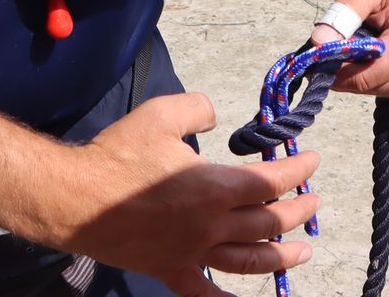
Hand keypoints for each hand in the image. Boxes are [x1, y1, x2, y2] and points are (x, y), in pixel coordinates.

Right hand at [58, 92, 321, 294]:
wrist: (74, 199)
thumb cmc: (118, 155)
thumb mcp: (163, 114)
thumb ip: (199, 110)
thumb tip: (214, 118)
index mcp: (214, 187)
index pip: (271, 181)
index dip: (297, 170)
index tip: (311, 161)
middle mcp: (210, 224)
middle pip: (268, 222)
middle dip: (298, 211)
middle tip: (314, 202)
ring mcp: (191, 252)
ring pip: (248, 259)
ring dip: (281, 255)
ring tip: (304, 251)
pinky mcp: (169, 269)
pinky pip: (203, 290)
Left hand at [309, 0, 388, 95]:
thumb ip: (340, 17)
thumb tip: (316, 45)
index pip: (363, 77)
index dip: (333, 72)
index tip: (310, 61)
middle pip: (370, 86)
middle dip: (345, 71)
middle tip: (329, 46)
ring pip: (379, 89)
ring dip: (360, 72)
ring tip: (357, 40)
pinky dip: (375, 71)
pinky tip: (374, 47)